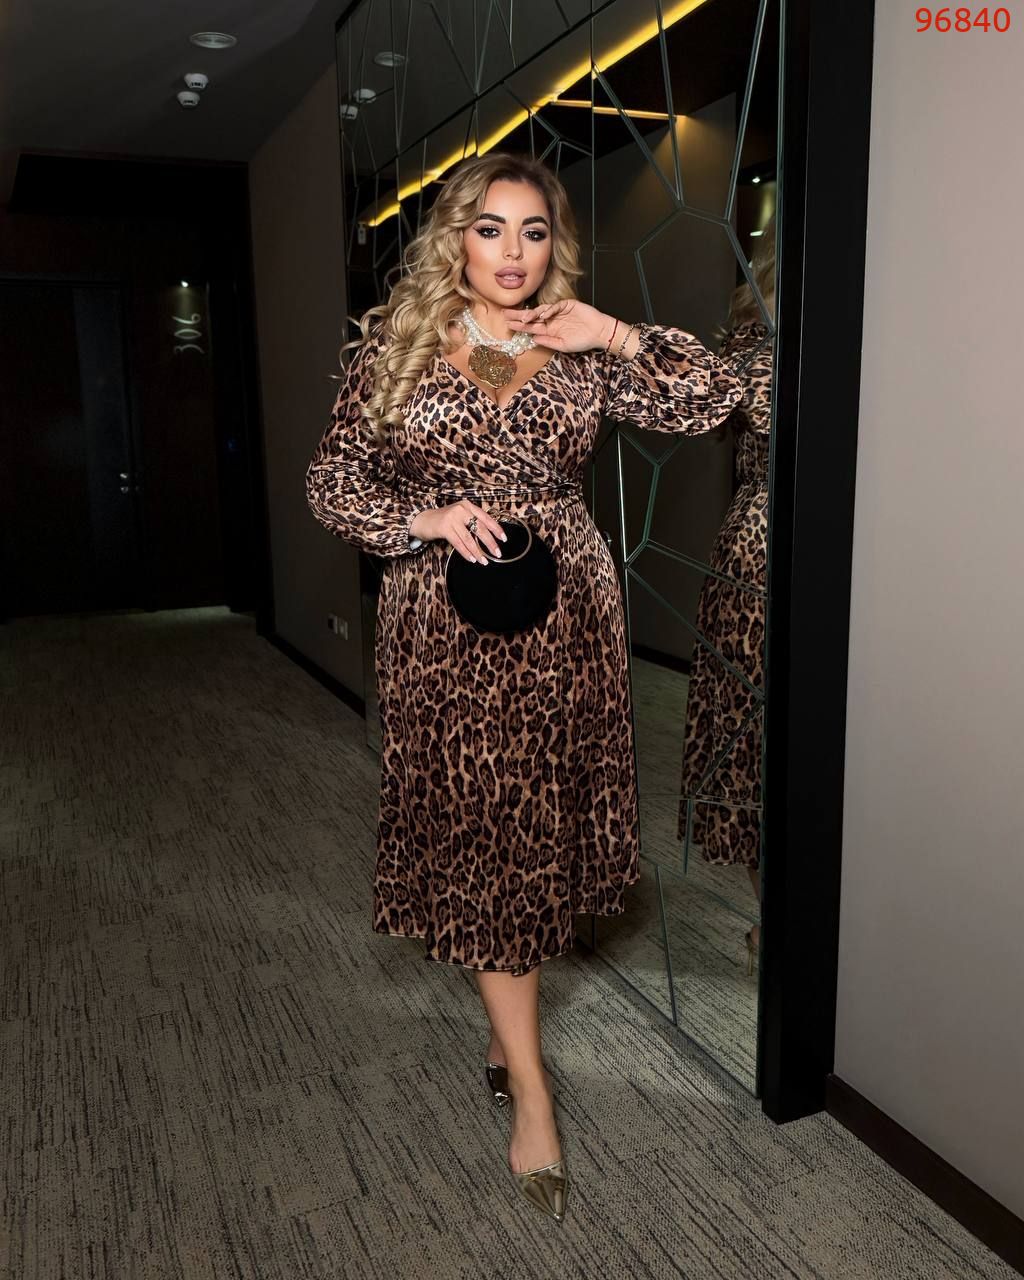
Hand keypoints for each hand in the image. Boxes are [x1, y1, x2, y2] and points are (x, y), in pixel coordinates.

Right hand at [410, 500, 506, 563]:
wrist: (422, 520)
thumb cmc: (443, 520)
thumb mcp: (459, 516)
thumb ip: (472, 522)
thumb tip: (489, 537)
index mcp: (468, 506)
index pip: (486, 518)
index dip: (496, 529)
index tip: (503, 539)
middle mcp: (461, 509)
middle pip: (480, 528)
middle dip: (490, 543)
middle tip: (497, 553)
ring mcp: (452, 518)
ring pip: (469, 538)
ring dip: (478, 551)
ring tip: (484, 561)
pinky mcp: (444, 527)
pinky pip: (459, 543)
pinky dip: (466, 552)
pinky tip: (472, 559)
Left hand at [502, 299, 616, 351]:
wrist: (599, 333)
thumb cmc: (583, 341)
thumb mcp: (563, 345)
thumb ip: (548, 342)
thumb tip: (533, 339)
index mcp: (549, 330)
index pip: (531, 327)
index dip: (519, 326)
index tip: (508, 325)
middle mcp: (551, 320)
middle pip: (532, 317)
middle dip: (518, 316)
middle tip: (505, 314)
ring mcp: (558, 311)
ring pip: (541, 310)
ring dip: (531, 314)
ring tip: (522, 318)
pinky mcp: (567, 304)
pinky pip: (555, 306)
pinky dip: (549, 309)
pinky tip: (543, 314)